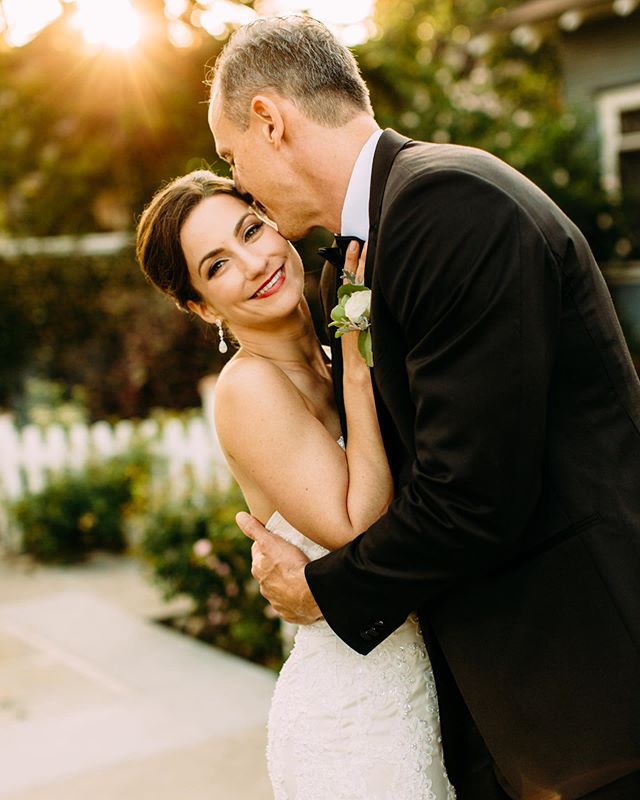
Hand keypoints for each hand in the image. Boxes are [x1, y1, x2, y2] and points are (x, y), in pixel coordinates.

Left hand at [236, 512, 322, 624]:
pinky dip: (296, 599)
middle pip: (268, 572)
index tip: (277, 541)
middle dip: (276, 566)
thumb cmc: (291, 565)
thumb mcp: (271, 542)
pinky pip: (291, 605)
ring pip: (280, 589)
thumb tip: (239, 517)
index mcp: (258, 570)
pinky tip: (304, 593)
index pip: (259, 553)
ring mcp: (278, 603)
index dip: (267, 545)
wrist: (311, 593)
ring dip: (286, 583)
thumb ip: (255, 530)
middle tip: (291, 557)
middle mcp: (265, 588)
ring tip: (300, 575)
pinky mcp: (291, 614)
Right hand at [341, 240, 369, 373]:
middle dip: (354, 259)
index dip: (350, 262)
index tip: (353, 245)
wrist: (357, 370)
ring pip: (357, 284)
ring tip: (364, 246)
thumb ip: (361, 314)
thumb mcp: (358, 329)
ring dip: (360, 265)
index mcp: (347, 309)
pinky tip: (372, 270)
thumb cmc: (361, 353)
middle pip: (350, 278)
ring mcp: (355, 312)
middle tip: (357, 240)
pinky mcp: (362, 317)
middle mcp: (349, 308)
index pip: (347, 280)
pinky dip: (367, 282)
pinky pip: (365, 296)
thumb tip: (368, 301)